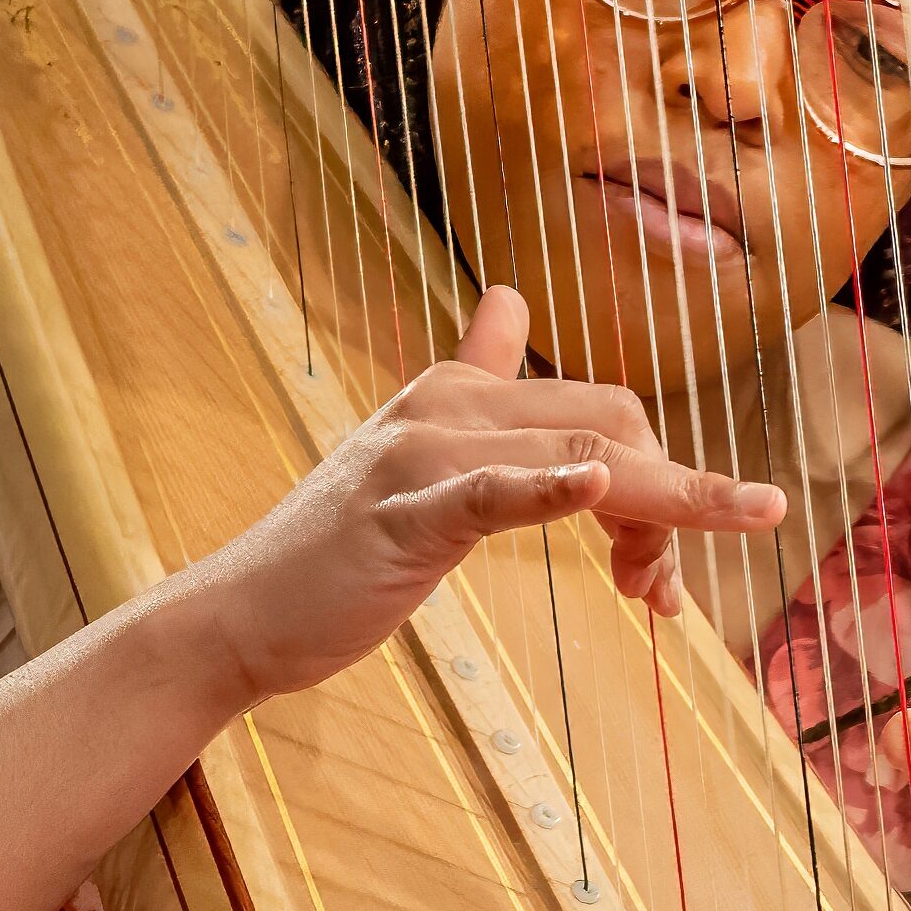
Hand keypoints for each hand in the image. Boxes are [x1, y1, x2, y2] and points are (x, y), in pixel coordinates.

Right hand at [126, 287, 784, 709]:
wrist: (238, 614)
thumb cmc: (340, 549)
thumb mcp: (419, 459)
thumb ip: (475, 380)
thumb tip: (509, 296)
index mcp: (459, 391)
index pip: (601, 411)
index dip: (660, 479)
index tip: (658, 567)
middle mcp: (446, 405)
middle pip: (610, 424)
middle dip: (673, 502)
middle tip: (666, 594)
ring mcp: (419, 457)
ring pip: (577, 455)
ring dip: (656, 512)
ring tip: (673, 585)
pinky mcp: (401, 517)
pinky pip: (488, 494)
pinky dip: (548, 488)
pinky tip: (595, 485)